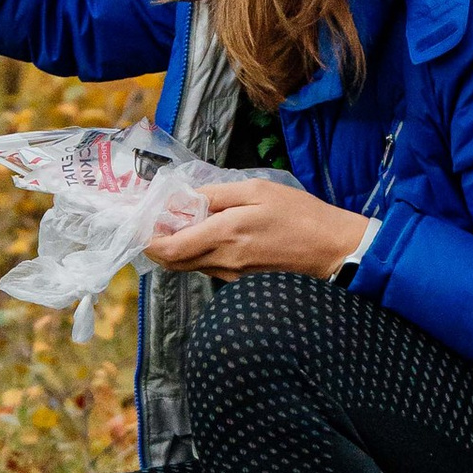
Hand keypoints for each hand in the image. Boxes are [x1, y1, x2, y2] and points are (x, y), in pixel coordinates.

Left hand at [147, 177, 375, 279]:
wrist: (332, 250)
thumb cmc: (299, 215)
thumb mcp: (257, 190)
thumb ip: (216, 195)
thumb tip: (183, 198)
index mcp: (224, 235)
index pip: (168, 248)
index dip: (148, 237)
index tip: (141, 219)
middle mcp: (222, 261)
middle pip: (171, 261)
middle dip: (155, 243)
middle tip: (153, 219)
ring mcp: (230, 275)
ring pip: (187, 265)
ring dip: (175, 247)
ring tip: (179, 221)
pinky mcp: (240, 281)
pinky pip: (206, 268)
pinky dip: (196, 252)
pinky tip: (204, 233)